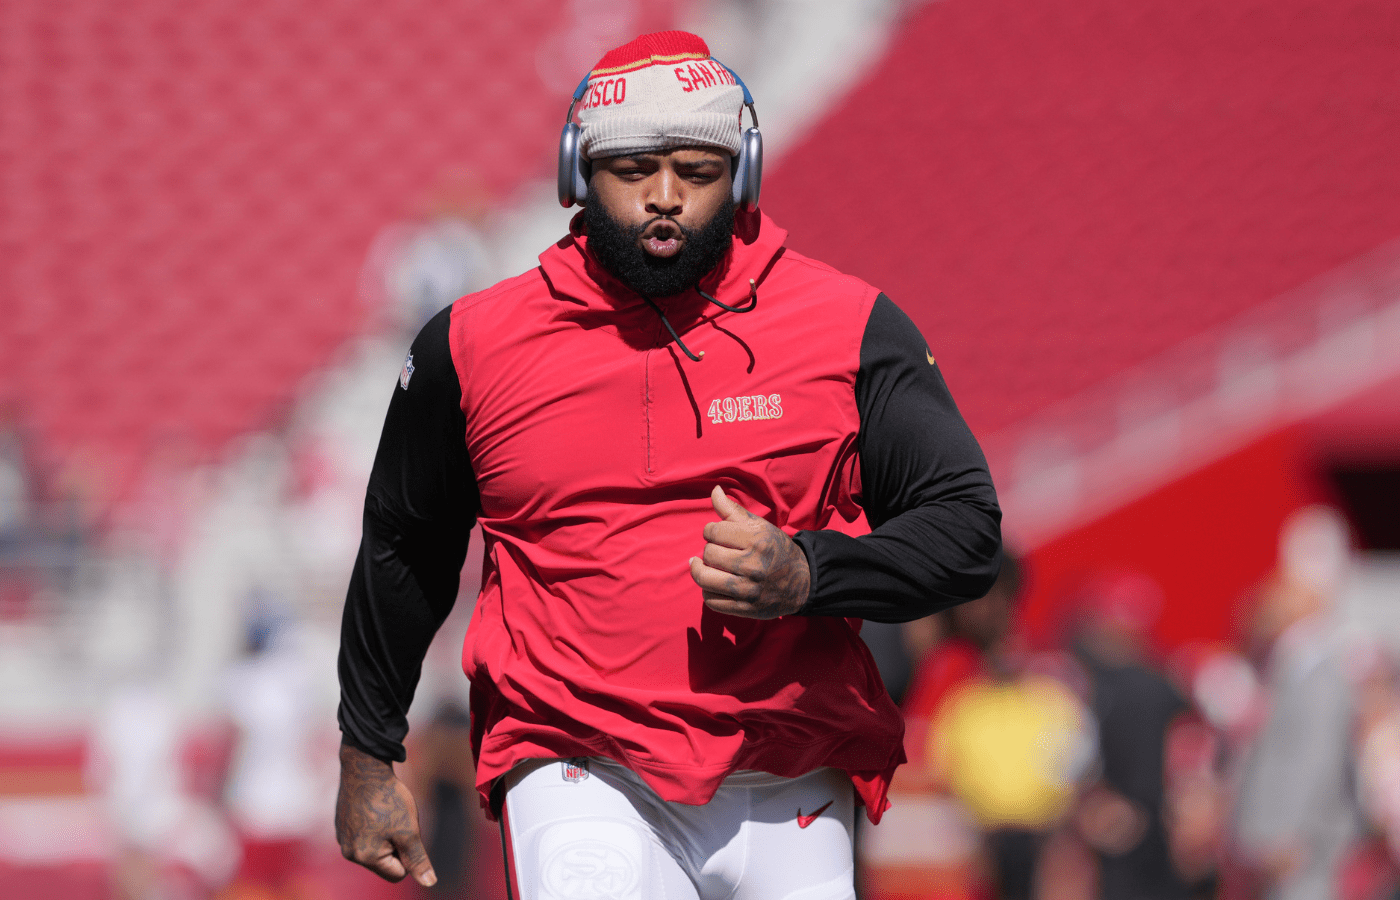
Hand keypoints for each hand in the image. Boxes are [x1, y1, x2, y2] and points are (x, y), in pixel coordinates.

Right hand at [335, 742, 436, 885]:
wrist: (366, 766)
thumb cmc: (389, 799)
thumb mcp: (409, 831)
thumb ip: (417, 860)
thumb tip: (430, 883)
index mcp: (363, 857)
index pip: (397, 874)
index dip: (409, 854)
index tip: (405, 831)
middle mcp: (348, 851)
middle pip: (385, 861)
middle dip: (397, 845)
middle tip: (397, 820)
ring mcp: (342, 837)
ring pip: (376, 847)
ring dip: (387, 834)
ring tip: (385, 811)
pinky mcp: (342, 823)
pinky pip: (365, 833)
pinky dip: (374, 824)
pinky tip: (375, 805)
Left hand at [689, 486, 810, 618]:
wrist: (801, 582)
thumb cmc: (775, 549)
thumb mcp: (759, 526)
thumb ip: (732, 510)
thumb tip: (714, 490)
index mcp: (757, 540)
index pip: (713, 531)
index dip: (711, 531)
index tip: (717, 535)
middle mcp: (753, 565)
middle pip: (708, 554)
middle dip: (709, 551)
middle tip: (717, 551)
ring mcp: (749, 589)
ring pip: (705, 578)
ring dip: (700, 571)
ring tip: (703, 566)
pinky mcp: (746, 608)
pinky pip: (712, 601)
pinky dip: (707, 592)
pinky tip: (713, 584)